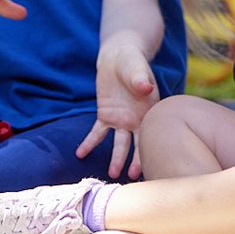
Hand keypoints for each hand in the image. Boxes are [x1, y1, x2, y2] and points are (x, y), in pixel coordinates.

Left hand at [76, 43, 158, 178]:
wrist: (118, 57)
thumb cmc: (133, 62)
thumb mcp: (137, 68)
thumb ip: (141, 79)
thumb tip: (146, 88)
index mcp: (151, 111)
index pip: (154, 134)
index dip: (154, 149)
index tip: (153, 164)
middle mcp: (137, 121)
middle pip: (138, 145)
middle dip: (137, 161)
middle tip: (134, 176)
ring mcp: (121, 121)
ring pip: (119, 144)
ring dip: (116, 159)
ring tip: (112, 173)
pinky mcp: (105, 117)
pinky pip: (97, 133)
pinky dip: (89, 143)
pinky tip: (80, 154)